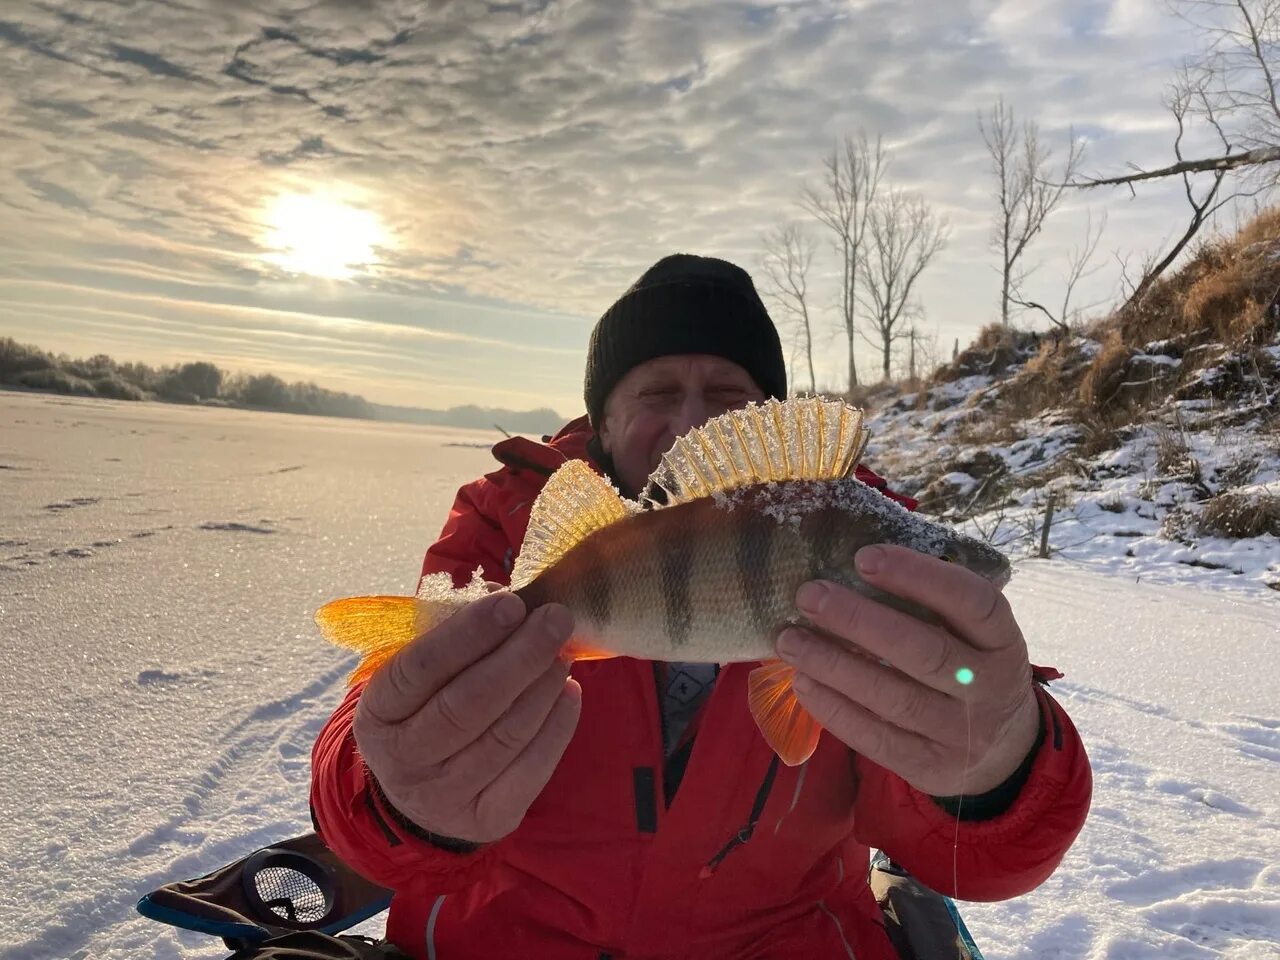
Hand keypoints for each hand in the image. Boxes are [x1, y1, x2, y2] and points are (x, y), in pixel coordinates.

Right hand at [353, 589, 581, 842]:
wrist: (420, 795)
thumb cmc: (426, 710)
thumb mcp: (417, 676)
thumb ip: (452, 637)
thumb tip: (505, 600)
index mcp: (379, 712)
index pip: (420, 669)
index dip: (468, 634)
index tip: (511, 603)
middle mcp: (404, 759)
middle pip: (467, 705)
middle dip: (518, 657)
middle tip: (556, 619)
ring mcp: (444, 796)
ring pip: (505, 736)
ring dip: (542, 687)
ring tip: (562, 654)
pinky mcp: (486, 819)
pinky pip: (532, 770)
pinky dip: (558, 727)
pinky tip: (569, 693)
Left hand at [776, 544, 1039, 796]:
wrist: (1002, 753)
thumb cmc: (968, 668)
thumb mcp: (972, 635)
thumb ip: (931, 606)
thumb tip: (847, 566)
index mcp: (1002, 640)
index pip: (972, 601)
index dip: (919, 576)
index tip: (864, 557)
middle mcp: (989, 687)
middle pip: (924, 652)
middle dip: (859, 621)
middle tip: (809, 595)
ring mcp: (962, 732)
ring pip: (894, 697)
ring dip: (835, 665)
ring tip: (790, 640)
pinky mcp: (932, 768)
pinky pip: (878, 739)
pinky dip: (835, 710)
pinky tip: (803, 682)